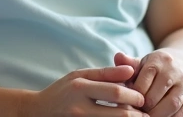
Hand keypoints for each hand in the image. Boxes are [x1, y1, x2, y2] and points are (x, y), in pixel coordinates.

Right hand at [20, 66, 145, 116]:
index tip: (141, 98)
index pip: (116, 92)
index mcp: (80, 87)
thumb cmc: (62, 91)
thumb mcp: (79, 76)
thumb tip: (131, 70)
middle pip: (119, 113)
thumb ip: (105, 73)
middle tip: (144, 112)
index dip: (134, 96)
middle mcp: (80, 108)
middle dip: (137, 114)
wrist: (38, 112)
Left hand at [114, 51, 182, 116]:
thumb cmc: (153, 67)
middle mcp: (173, 72)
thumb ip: (128, 62)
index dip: (133, 94)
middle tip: (134, 112)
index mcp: (158, 61)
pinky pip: (182, 113)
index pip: (143, 81)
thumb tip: (118, 57)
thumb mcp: (140, 62)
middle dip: (143, 107)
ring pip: (171, 104)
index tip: (126, 100)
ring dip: (156, 115)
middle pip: (155, 95)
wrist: (179, 64)